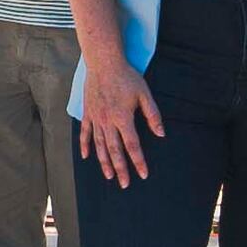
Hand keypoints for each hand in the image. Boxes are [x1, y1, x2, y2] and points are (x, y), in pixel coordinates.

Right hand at [78, 52, 162, 189]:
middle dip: (121, 169)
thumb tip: (161, 134)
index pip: (132, 145)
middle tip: (125, 184)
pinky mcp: (88, 113)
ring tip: (109, 176)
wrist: (104, 62)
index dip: (138, 161)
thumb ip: (152, 115)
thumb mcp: (144, 94)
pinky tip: (86, 157)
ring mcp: (95, 118)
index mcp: (123, 117)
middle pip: (114, 150)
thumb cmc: (127, 77)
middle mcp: (107, 121)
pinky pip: (85, 133)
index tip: (143, 174)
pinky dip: (85, 146)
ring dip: (104, 162)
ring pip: (99, 145)